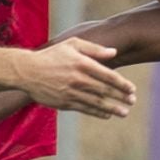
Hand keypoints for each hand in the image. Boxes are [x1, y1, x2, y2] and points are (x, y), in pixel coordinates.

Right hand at [16, 38, 136, 117]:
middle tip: (132, 101)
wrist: (27, 71)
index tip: (132, 89)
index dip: (122, 84)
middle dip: (120, 97)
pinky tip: (106, 115)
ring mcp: (71, 92)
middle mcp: (78, 79)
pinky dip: (97, 112)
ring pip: (96, 102)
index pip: (108, 76)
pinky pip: (84, 109)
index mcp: (82, 64)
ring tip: (124, 112)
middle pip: (105, 90)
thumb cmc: (51, 55)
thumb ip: (94, 49)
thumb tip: (114, 52)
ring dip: (112, 108)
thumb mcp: (72, 44)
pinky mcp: (64, 103)